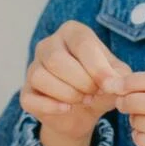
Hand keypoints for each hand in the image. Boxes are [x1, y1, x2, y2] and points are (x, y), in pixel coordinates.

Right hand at [19, 20, 131, 145]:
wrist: (83, 113)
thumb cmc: (100, 86)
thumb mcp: (116, 78)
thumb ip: (118, 77)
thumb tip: (114, 83)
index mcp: (72, 32)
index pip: (82, 43)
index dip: (97, 68)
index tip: (110, 86)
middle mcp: (48, 44)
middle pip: (57, 59)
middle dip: (81, 82)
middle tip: (94, 93)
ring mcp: (33, 67)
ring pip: (40, 76)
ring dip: (67, 94)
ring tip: (83, 100)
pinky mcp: (26, 91)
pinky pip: (30, 98)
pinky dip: (51, 106)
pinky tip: (67, 109)